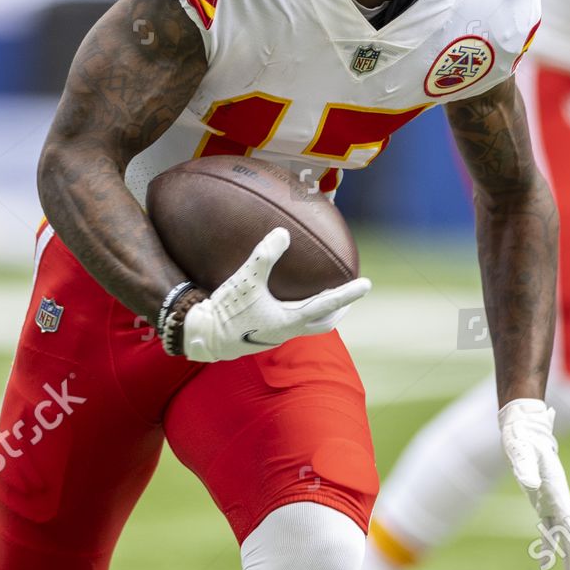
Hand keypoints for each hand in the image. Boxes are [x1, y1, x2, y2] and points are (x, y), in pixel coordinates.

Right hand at [179, 227, 370, 362]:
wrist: (203, 337)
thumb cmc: (225, 310)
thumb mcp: (245, 279)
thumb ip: (264, 255)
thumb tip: (283, 232)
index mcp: (289, 321)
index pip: (327, 306)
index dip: (348, 294)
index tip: (366, 284)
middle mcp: (288, 331)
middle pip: (325, 322)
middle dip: (340, 308)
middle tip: (351, 293)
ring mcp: (276, 335)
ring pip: (311, 326)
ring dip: (323, 312)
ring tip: (327, 296)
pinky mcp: (265, 334)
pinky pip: (294, 323)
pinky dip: (303, 311)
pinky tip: (291, 300)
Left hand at [499, 398, 569, 569]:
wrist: (524, 427)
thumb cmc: (522, 439)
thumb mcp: (521, 452)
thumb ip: (526, 467)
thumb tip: (530, 486)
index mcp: (557, 492)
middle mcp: (558, 500)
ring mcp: (552, 502)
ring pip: (564, 537)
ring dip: (567, 560)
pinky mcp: (542, 502)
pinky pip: (549, 530)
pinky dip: (548, 547)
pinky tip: (544, 564)